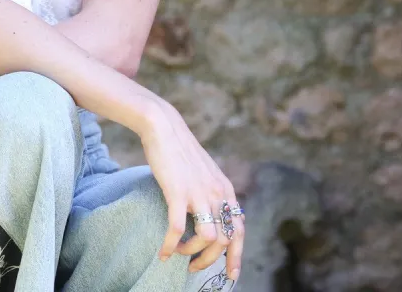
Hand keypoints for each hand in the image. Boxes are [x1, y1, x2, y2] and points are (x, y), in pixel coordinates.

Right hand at [137, 97, 244, 281]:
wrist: (163, 126)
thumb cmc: (180, 149)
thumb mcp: (205, 170)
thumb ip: (212, 191)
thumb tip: (215, 214)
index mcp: (225, 189)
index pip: (240, 229)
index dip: (237, 255)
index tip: (232, 274)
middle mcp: (217, 193)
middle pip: (225, 239)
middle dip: (210, 260)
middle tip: (194, 267)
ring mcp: (198, 193)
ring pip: (207, 238)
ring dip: (192, 253)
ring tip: (177, 253)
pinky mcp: (177, 192)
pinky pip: (178, 229)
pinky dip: (170, 245)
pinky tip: (161, 252)